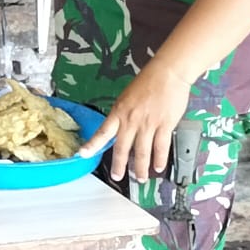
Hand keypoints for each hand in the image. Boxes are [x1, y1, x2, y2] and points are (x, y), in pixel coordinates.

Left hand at [79, 58, 192, 183]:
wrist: (167, 73)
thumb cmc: (148, 81)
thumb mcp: (127, 97)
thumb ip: (124, 114)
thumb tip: (123, 129)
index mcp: (119, 112)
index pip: (102, 132)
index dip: (92, 145)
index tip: (82, 155)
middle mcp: (131, 120)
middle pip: (122, 148)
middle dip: (119, 165)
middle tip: (117, 176)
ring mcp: (148, 124)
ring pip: (141, 152)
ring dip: (140, 167)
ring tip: (140, 177)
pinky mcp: (164, 125)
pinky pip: (160, 147)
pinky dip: (159, 159)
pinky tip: (158, 166)